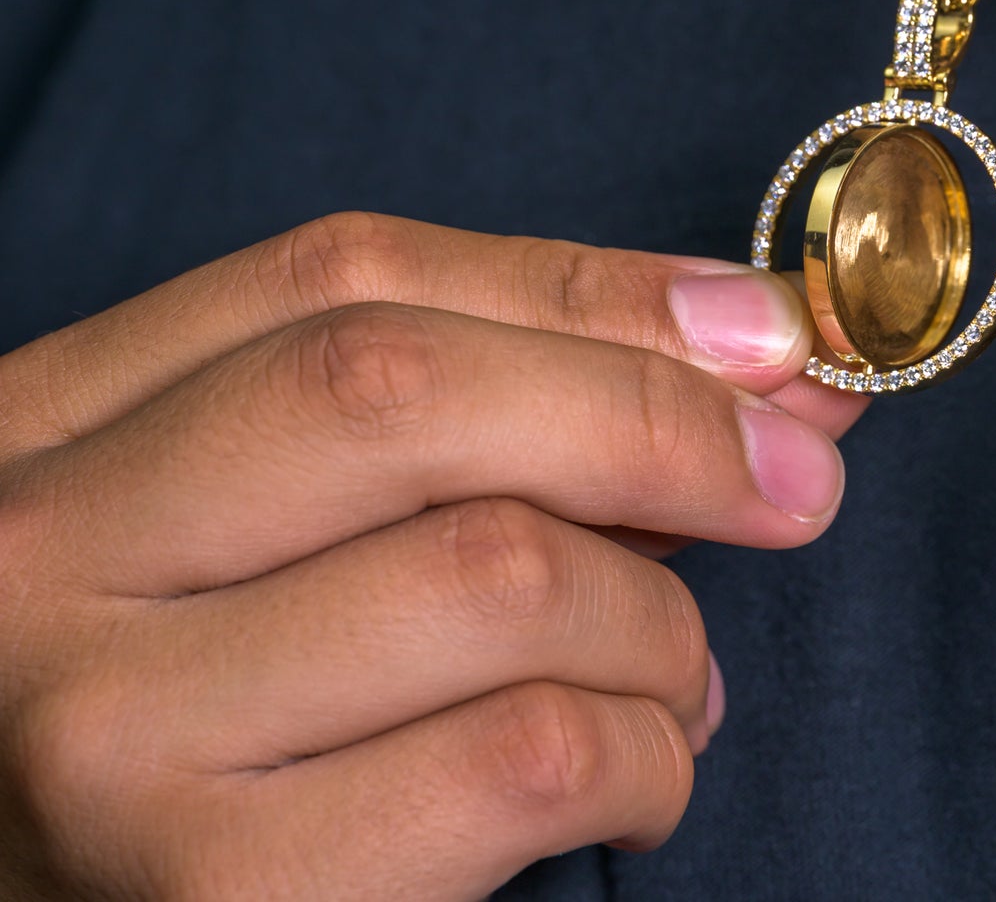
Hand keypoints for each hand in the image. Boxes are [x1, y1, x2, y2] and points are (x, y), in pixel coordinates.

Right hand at [0, 213, 864, 899]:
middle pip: (408, 390)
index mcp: (55, 425)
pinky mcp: (210, 896)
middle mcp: (43, 555)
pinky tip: (636, 773)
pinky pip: (527, 756)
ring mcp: (109, 729)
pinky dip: (648, 753)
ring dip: (663, 623)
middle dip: (657, 416)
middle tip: (800, 476)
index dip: (589, 286)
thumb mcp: (283, 533)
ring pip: (501, 574)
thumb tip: (755, 356)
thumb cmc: (217, 714)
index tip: (762, 327)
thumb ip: (481, 422)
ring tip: (676, 675)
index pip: (345, 275)